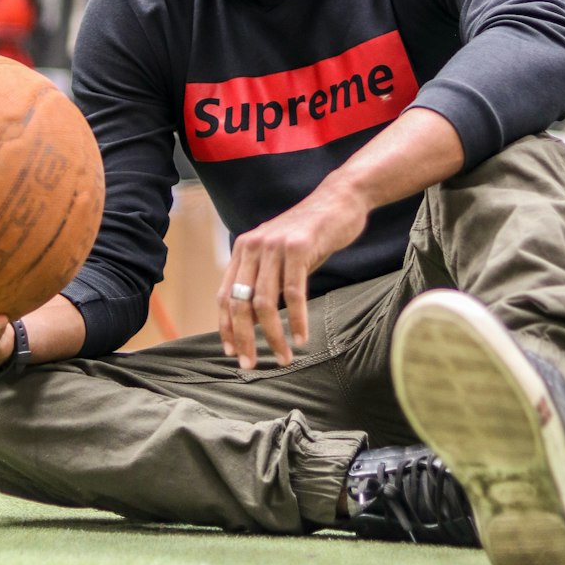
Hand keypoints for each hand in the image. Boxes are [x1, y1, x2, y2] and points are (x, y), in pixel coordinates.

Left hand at [217, 186, 366, 371]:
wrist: (339, 199)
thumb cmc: (311, 233)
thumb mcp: (279, 254)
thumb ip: (264, 279)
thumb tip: (253, 320)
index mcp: (243, 249)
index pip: (225, 295)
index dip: (226, 327)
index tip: (232, 353)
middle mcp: (253, 246)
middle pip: (239, 302)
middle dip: (245, 339)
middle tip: (251, 365)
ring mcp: (275, 246)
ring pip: (264, 302)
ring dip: (273, 336)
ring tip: (283, 357)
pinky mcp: (299, 247)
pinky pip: (293, 293)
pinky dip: (297, 320)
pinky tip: (302, 337)